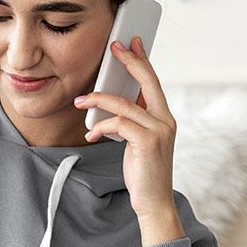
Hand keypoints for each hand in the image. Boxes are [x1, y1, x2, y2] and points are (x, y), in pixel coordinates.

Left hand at [74, 36, 181, 229]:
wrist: (154, 202)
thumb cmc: (143, 173)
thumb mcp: (140, 143)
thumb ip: (133, 123)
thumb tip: (113, 107)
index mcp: (164, 118)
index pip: (153, 83)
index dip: (142, 61)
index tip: (132, 44)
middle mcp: (165, 121)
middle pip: (147, 81)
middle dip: (129, 61)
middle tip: (114, 47)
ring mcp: (159, 131)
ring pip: (124, 104)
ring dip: (98, 100)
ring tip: (80, 101)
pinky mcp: (147, 142)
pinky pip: (118, 124)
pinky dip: (101, 126)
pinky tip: (91, 134)